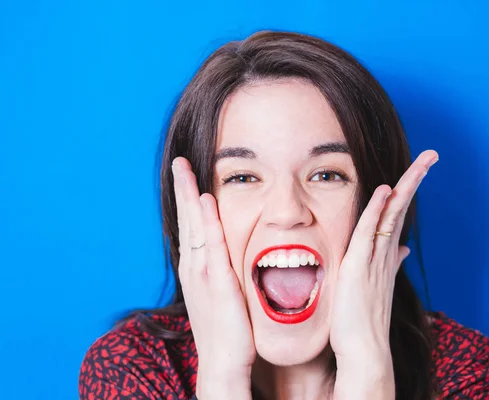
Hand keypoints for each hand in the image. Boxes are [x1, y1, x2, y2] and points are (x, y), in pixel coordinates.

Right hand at [172, 157, 254, 399]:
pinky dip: (207, 222)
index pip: (190, 226)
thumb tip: (226, 252)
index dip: (187, 199)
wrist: (222, 362)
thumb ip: (221, 269)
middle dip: (182, 189)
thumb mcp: (219, 293)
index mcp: (196, 268)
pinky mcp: (218, 282)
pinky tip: (205, 202)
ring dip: (189, 197)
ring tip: (185, 170)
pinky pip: (212, 245)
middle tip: (179, 162)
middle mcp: (195, 266)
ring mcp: (203, 273)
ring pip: (195, 226)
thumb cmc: (225, 329)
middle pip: (186, 220)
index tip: (186, 175)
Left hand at [330, 150, 438, 398]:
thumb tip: (401, 249)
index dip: (407, 190)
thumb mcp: (376, 286)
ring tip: (422, 162)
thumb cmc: (363, 320)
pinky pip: (369, 233)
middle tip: (432, 155)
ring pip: (392, 214)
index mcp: (386, 255)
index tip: (417, 170)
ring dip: (406, 186)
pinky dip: (377, 210)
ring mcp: (374, 259)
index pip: (398, 215)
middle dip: (416, 179)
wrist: (364, 351)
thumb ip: (388, 263)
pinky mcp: (359, 267)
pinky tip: (385, 191)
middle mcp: (385, 253)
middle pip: (402, 208)